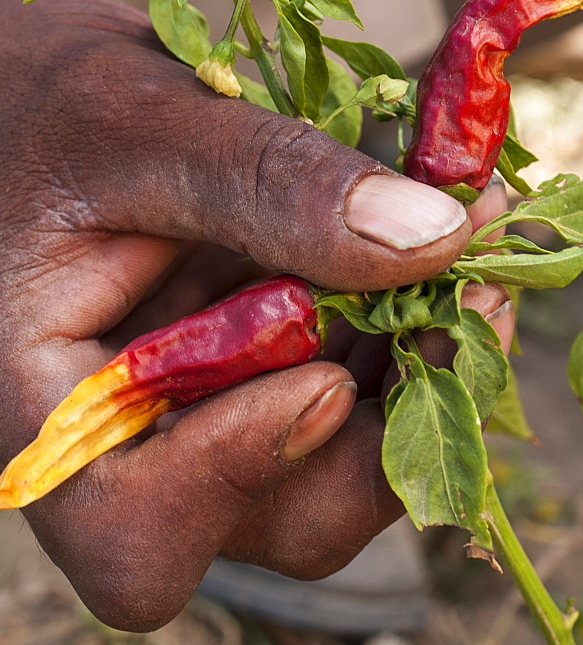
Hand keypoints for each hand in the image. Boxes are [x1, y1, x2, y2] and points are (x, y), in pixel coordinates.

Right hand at [0, 0, 512, 629]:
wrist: (51, 109)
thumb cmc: (47, 109)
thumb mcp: (135, 124)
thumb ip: (265, 180)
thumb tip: (432, 237)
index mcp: (54, 409)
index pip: (135, 535)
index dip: (237, 480)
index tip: (323, 376)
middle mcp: (146, 448)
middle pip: (284, 522)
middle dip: (396, 424)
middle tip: (466, 292)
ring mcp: (220, 422)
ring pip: (349, 468)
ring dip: (430, 369)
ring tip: (473, 244)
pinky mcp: (271, 383)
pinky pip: (367, 403)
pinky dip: (416, 338)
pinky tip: (444, 249)